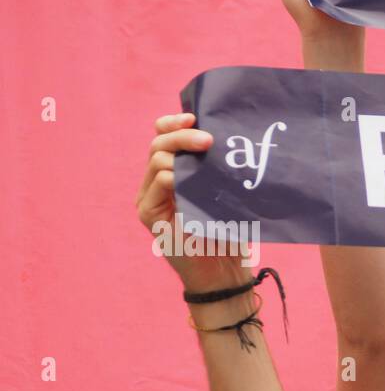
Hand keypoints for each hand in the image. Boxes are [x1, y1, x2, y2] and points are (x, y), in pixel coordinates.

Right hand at [137, 114, 248, 293]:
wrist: (224, 272)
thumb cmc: (229, 233)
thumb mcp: (226, 194)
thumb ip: (218, 170)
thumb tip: (230, 137)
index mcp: (174, 172)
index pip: (163, 137)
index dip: (174, 123)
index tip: (195, 118)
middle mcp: (157, 182)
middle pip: (159, 144)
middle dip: (182, 135)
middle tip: (208, 139)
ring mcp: (150, 197)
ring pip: (156, 160)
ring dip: (180, 152)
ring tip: (206, 153)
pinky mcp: (148, 214)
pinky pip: (157, 184)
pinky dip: (172, 176)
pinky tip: (188, 177)